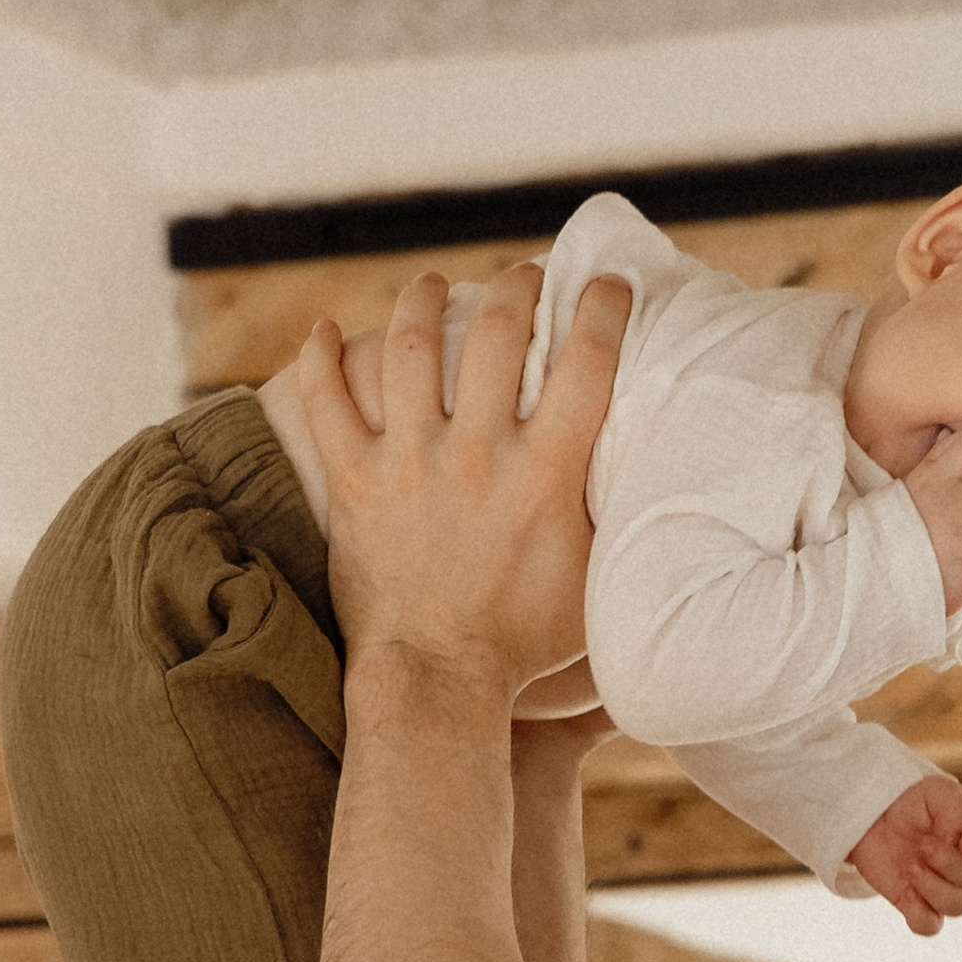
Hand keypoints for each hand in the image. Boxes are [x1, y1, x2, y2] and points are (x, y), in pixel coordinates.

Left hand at [293, 264, 630, 703]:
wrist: (437, 683)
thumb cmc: (524, 647)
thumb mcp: (594, 584)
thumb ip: (610, 521)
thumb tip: (641, 478)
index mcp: (546, 474)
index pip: (586, 362)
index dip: (603, 309)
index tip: (608, 285)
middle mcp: (477, 454)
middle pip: (499, 332)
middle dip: (517, 287)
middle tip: (525, 277)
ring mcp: (408, 463)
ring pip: (410, 346)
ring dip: (423, 301)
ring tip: (433, 284)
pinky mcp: (354, 483)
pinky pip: (324, 402)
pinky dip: (319, 359)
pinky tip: (323, 331)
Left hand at [846, 773, 961, 936]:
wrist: (875, 818)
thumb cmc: (915, 803)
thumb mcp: (936, 792)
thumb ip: (956, 811)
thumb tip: (958, 843)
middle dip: (949, 862)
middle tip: (923, 845)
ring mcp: (944, 886)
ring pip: (960, 906)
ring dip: (934, 887)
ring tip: (911, 867)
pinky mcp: (919, 904)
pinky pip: (930, 926)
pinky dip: (919, 914)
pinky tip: (906, 892)